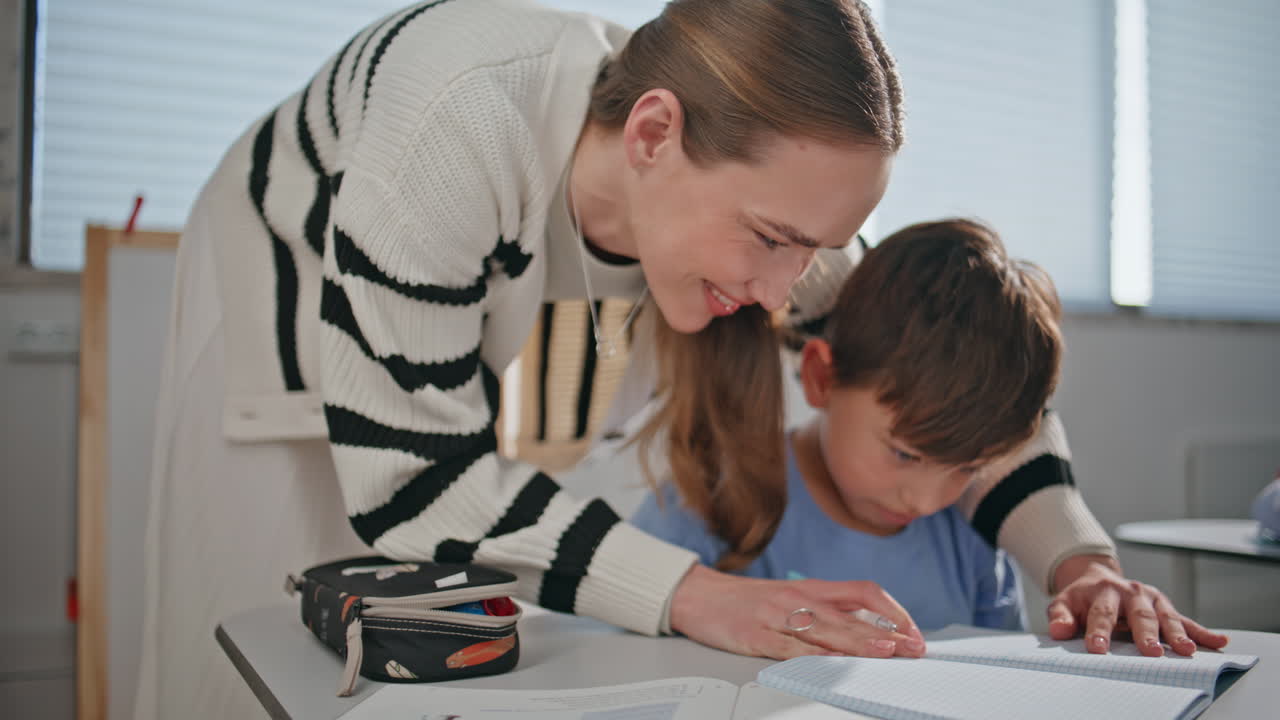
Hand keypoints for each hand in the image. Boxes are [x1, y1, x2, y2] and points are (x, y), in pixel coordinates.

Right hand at [669, 564, 926, 659]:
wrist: (698, 596)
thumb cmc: (748, 601)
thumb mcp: (791, 599)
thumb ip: (827, 612)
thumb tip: (870, 630)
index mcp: (812, 589)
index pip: (863, 592)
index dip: (893, 610)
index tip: (913, 632)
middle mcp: (799, 599)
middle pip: (851, 613)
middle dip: (888, 631)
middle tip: (914, 647)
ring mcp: (778, 616)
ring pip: (826, 628)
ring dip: (859, 641)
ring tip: (886, 650)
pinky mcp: (757, 636)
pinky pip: (791, 648)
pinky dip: (815, 656)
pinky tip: (833, 663)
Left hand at [1047, 555, 1229, 655]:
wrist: (1097, 578)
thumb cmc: (1082, 598)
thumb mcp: (1064, 602)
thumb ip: (1060, 616)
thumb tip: (1058, 631)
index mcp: (1103, 591)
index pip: (1101, 613)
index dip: (1098, 631)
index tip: (1097, 649)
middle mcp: (1130, 592)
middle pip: (1139, 614)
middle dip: (1145, 634)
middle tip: (1150, 652)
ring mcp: (1151, 599)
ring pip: (1165, 617)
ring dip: (1177, 634)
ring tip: (1186, 651)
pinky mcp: (1165, 607)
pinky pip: (1186, 620)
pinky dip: (1202, 631)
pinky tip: (1218, 641)